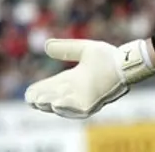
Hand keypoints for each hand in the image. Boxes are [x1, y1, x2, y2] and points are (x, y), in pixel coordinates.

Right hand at [25, 38, 154, 118]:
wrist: (125, 62)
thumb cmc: (108, 57)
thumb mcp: (83, 49)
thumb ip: (66, 49)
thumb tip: (45, 45)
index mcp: (74, 79)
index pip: (53, 87)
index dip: (41, 90)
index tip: (29, 92)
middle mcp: (77, 91)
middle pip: (55, 98)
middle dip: (43, 100)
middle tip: (31, 98)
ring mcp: (85, 99)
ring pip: (63, 106)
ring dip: (51, 105)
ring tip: (40, 102)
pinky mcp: (93, 103)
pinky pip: (77, 110)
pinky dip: (66, 108)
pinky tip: (56, 105)